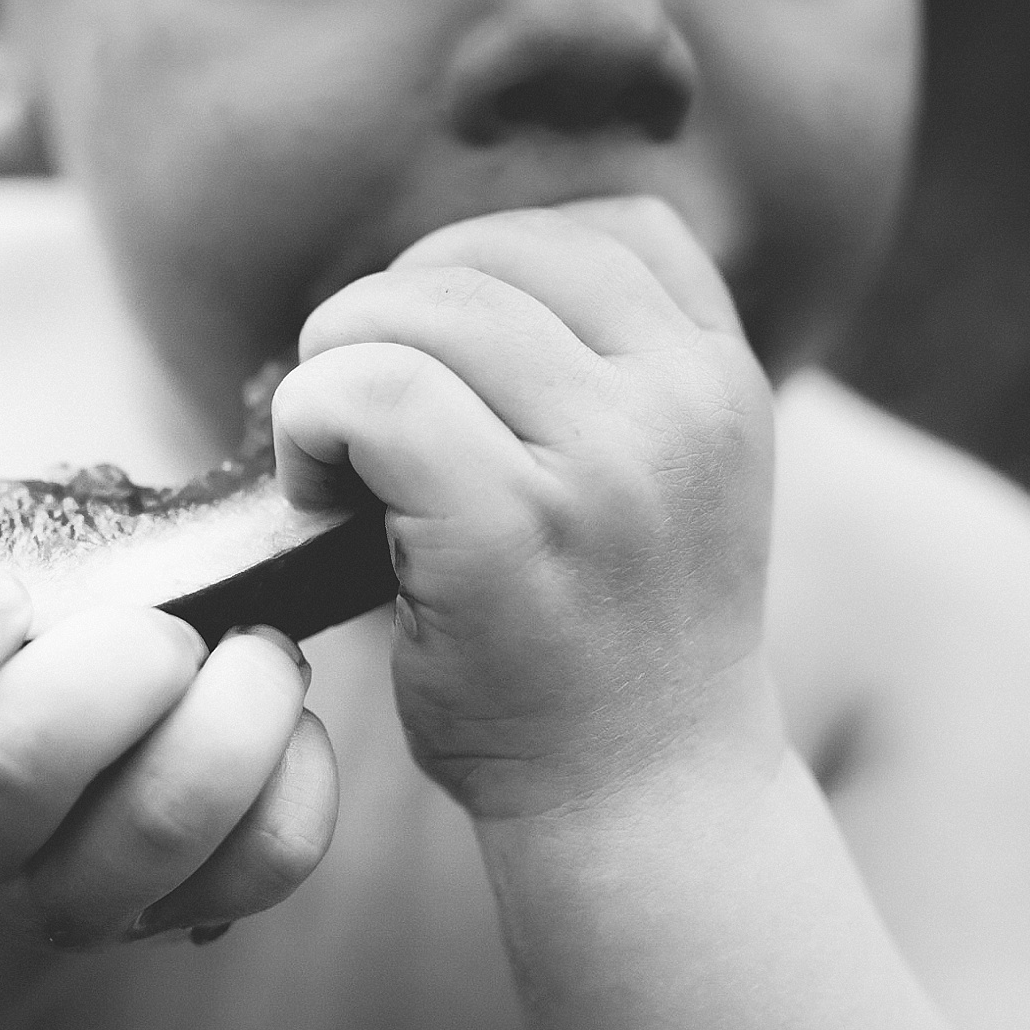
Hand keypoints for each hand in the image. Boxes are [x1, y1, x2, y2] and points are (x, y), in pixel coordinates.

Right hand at [0, 496, 337, 948]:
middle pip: (18, 772)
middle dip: (105, 666)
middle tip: (155, 623)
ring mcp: (71, 898)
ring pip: (158, 825)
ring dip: (228, 715)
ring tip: (251, 647)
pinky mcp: (180, 911)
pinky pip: (263, 861)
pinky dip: (296, 778)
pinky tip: (279, 717)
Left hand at [274, 197, 779, 818]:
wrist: (641, 802)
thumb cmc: (609, 640)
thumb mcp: (656, 475)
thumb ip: (593, 367)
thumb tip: (422, 276)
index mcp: (719, 372)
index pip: (594, 227)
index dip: (478, 275)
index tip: (437, 368)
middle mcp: (683, 400)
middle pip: (482, 255)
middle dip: (383, 319)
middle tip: (353, 422)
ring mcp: (609, 462)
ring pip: (417, 309)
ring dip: (334, 365)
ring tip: (334, 459)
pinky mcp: (517, 528)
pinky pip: (374, 393)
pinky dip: (309, 419)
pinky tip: (315, 494)